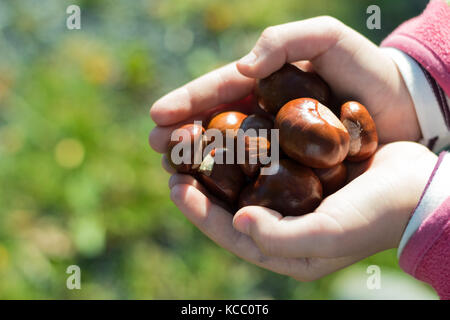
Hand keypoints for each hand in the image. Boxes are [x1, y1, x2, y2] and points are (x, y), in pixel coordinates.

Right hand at [150, 16, 420, 155]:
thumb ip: (285, 41)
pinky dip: (228, 181)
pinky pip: (252, 175)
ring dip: (197, 160)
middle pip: (214, 123)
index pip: (219, 90)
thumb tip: (244, 68)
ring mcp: (274, 142)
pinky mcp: (290, 169)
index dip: (187, 101)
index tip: (158, 115)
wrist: (405, 110)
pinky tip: (209, 190)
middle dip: (182, 133)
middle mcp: (263, 113)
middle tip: (156, 146)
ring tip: (172, 169)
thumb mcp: (329, 38)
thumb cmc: (368, 71)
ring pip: (227, 151)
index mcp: (265, 82)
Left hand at [168, 142, 436, 280]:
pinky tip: (228, 130)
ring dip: (215, 163)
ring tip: (191, 142)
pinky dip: (242, 148)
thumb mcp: (328, 235)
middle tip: (172, 161)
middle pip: (228, 206)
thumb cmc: (374, 216)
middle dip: (199, 185)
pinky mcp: (298, 174)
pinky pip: (260, 162)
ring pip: (240, 182)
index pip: (228, 233)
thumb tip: (238, 221)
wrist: (415, 188)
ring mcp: (289, 199)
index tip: (175, 187)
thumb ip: (281, 237)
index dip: (199, 212)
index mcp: (282, 249)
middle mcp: (280, 225)